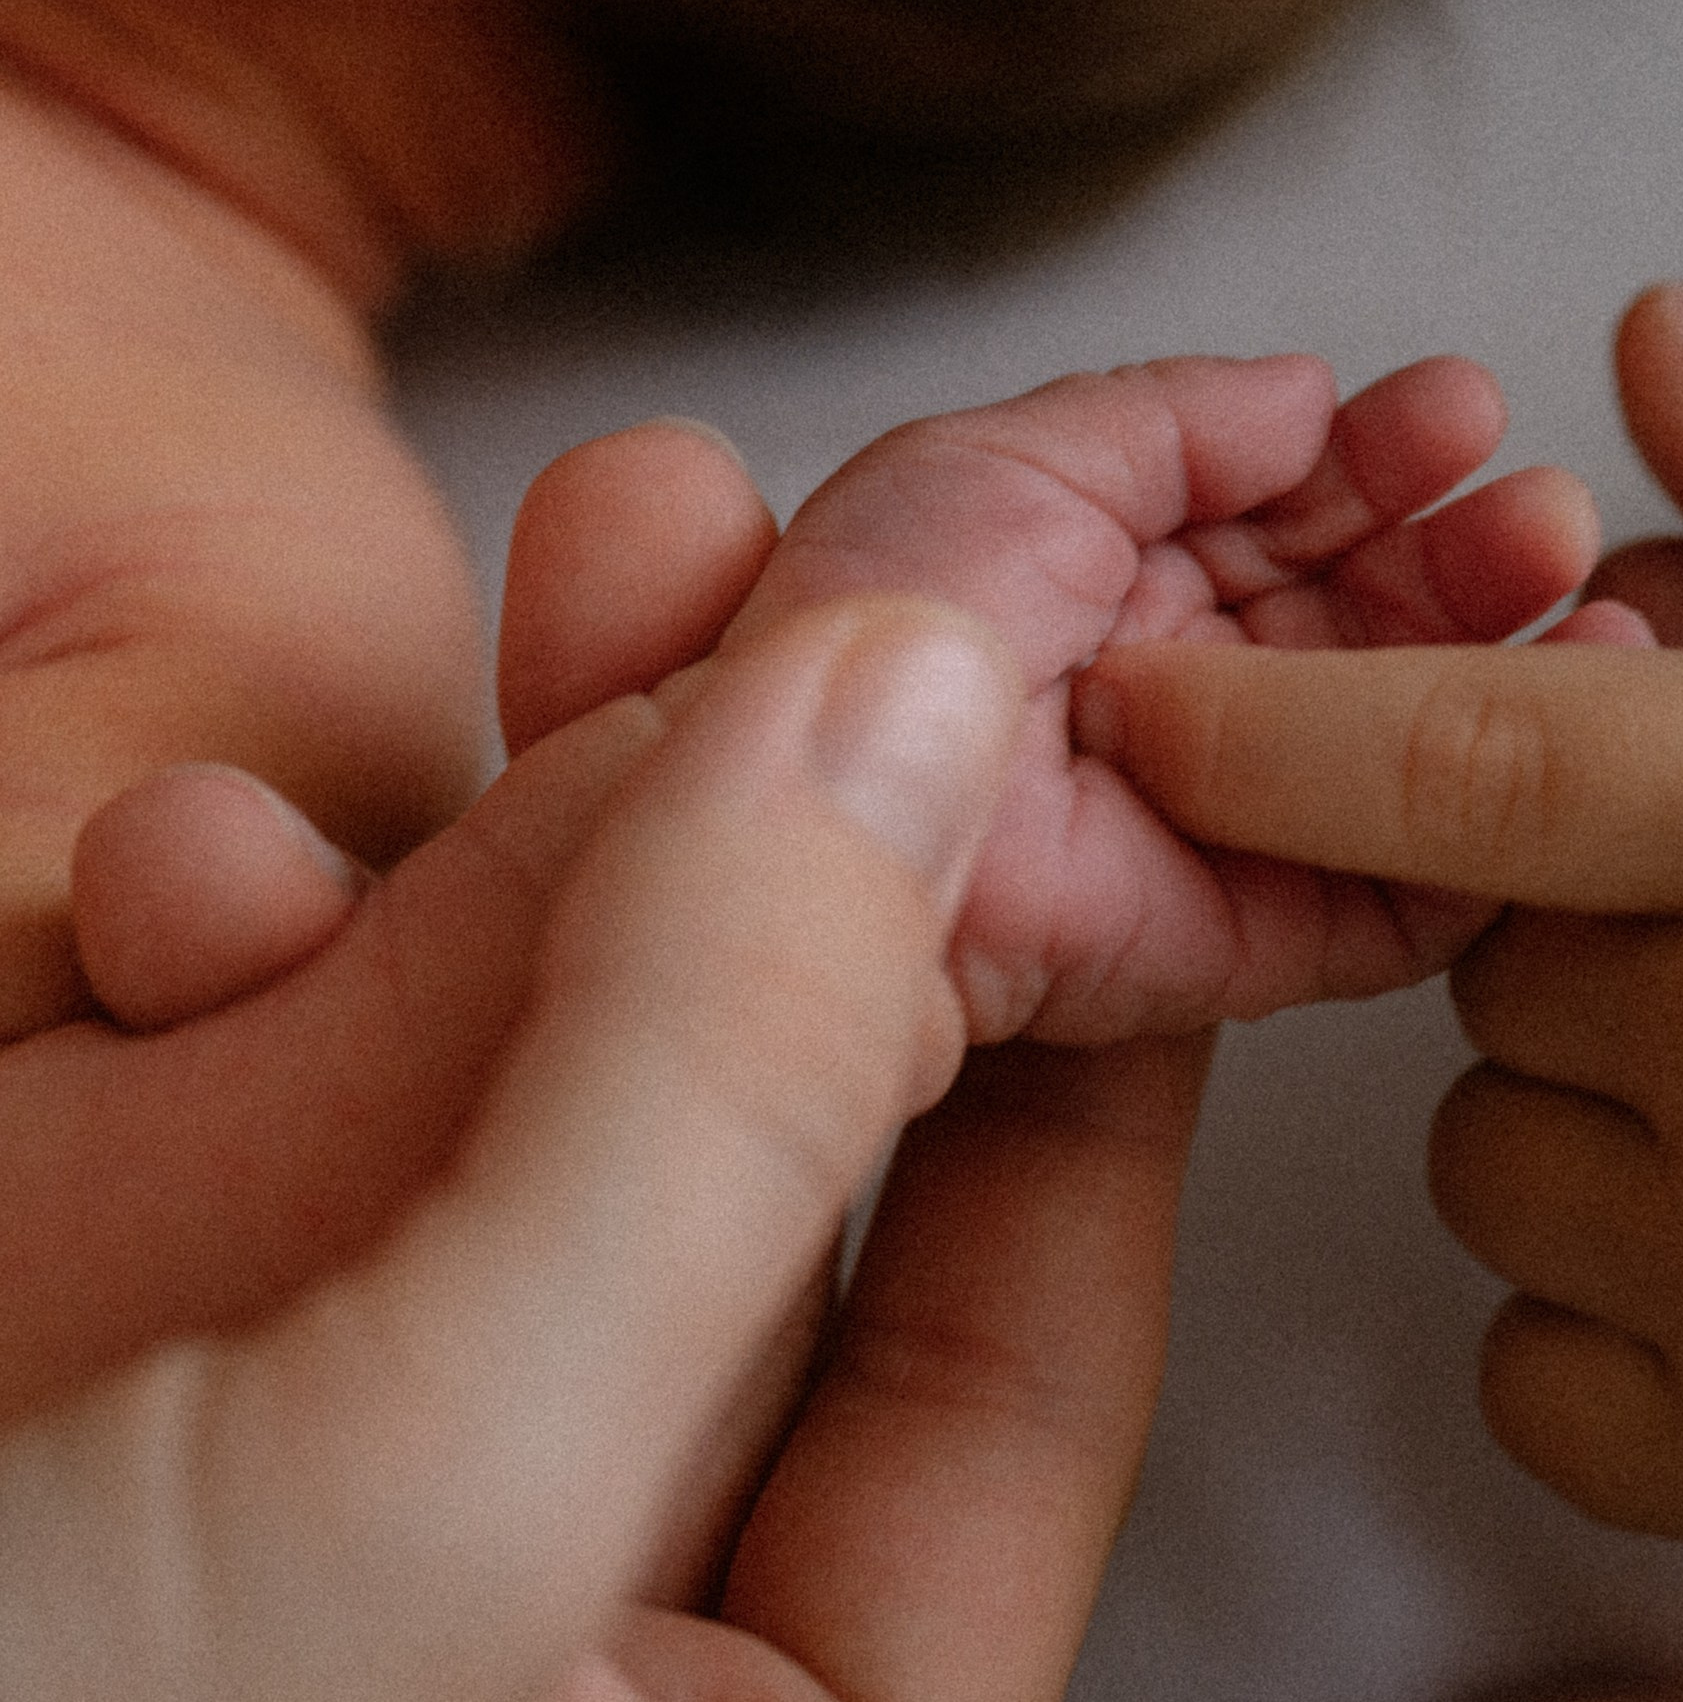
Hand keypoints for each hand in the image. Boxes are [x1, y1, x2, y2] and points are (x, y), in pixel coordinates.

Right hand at [1, 571, 1136, 1694]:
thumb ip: (703, 1114)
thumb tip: (916, 737)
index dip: (1077, 1062)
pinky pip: (255, 1119)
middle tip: (833, 606)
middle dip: (785, 880)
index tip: (1103, 813)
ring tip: (631, 564)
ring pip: (512, 1115)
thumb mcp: (398, 1522)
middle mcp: (561, 1628)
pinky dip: (263, 943)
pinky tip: (228, 851)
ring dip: (540, 843)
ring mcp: (321, 1486)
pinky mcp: (103, 1364)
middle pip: (764, 1196)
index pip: (1002, 1373)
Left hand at [681, 353, 1600, 1042]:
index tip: (1467, 416)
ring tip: (1582, 602)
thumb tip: (1299, 393)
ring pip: (1399, 747)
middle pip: (1365, 624)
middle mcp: (1178, 696)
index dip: (1384, 461)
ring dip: (1499, 670)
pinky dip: (1486, 830)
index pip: (1289, 514)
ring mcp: (1220, 818)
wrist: (853, 798)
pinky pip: (1396, 897)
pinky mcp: (1248, 943)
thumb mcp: (1015, 456)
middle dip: (1464, 557)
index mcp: (1116, 578)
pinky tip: (1559, 739)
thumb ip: (1172, 417)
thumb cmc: (882, 624)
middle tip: (1541, 516)